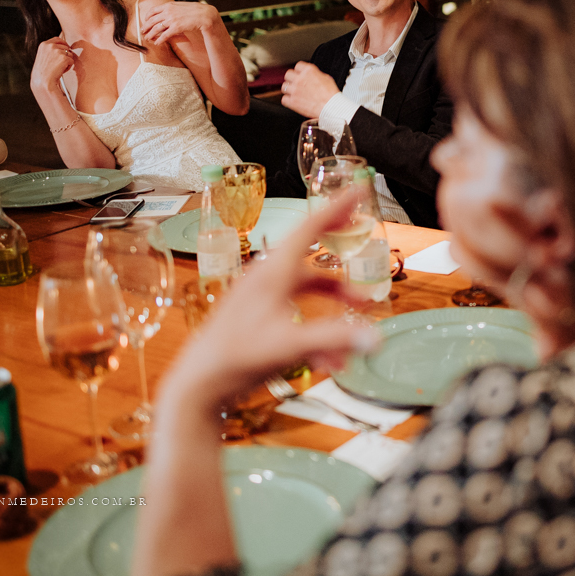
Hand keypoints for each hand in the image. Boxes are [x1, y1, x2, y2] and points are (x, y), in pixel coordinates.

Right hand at [30, 36, 75, 92]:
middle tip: (58, 64)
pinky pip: (72, 61)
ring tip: (58, 68)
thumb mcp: (43, 56)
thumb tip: (65, 47)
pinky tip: (61, 71)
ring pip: (70, 54)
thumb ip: (50, 50)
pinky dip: (68, 67)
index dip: (63, 43)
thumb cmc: (43, 71)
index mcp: (44, 44)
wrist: (42, 81)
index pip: (58, 39)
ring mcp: (58, 51)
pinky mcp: (64, 58)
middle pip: (65, 47)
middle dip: (65, 55)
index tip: (66, 48)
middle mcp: (51, 46)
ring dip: (67, 61)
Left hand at [140, 0, 221, 46]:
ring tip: (147, 39)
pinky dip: (159, 40)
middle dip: (146, 27)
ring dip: (150, 34)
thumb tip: (169, 11)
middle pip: (152, 20)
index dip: (147, 17)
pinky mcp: (176, 28)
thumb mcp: (181, 5)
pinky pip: (164, 35)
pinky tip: (157, 43)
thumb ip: (173, 8)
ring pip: (156, 28)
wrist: (205, 15)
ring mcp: (172, 20)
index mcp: (169, 5)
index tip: (145, 21)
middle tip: (142, 31)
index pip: (153, 10)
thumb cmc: (195, 11)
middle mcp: (168, 12)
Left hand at [162, 191, 378, 411]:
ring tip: (360, 309)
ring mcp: (260, 298)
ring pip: (306, 285)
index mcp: (273, 274)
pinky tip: (330, 358)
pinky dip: (317, 327)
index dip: (336, 207)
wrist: (198, 386)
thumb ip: (335, 340)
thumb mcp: (290, 346)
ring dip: (334, 295)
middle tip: (358, 226)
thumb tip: (375, 337)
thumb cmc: (236, 359)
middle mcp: (266, 280)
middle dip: (336, 240)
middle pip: (308, 249)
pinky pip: (296, 311)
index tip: (357, 189)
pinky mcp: (257, 317)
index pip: (309, 228)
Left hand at [281, 62, 340, 117]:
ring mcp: (295, 90)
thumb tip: (312, 76)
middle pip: (288, 75)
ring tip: (295, 93)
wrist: (331, 108)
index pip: (298, 66)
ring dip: (289, 90)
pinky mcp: (292, 101)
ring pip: (284, 86)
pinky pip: (284, 99)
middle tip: (296, 83)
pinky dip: (288, 101)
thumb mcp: (326, 78)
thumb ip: (315, 74)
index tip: (300, 74)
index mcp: (309, 71)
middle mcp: (300, 79)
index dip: (299, 71)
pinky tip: (293, 101)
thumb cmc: (331, 95)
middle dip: (292, 79)